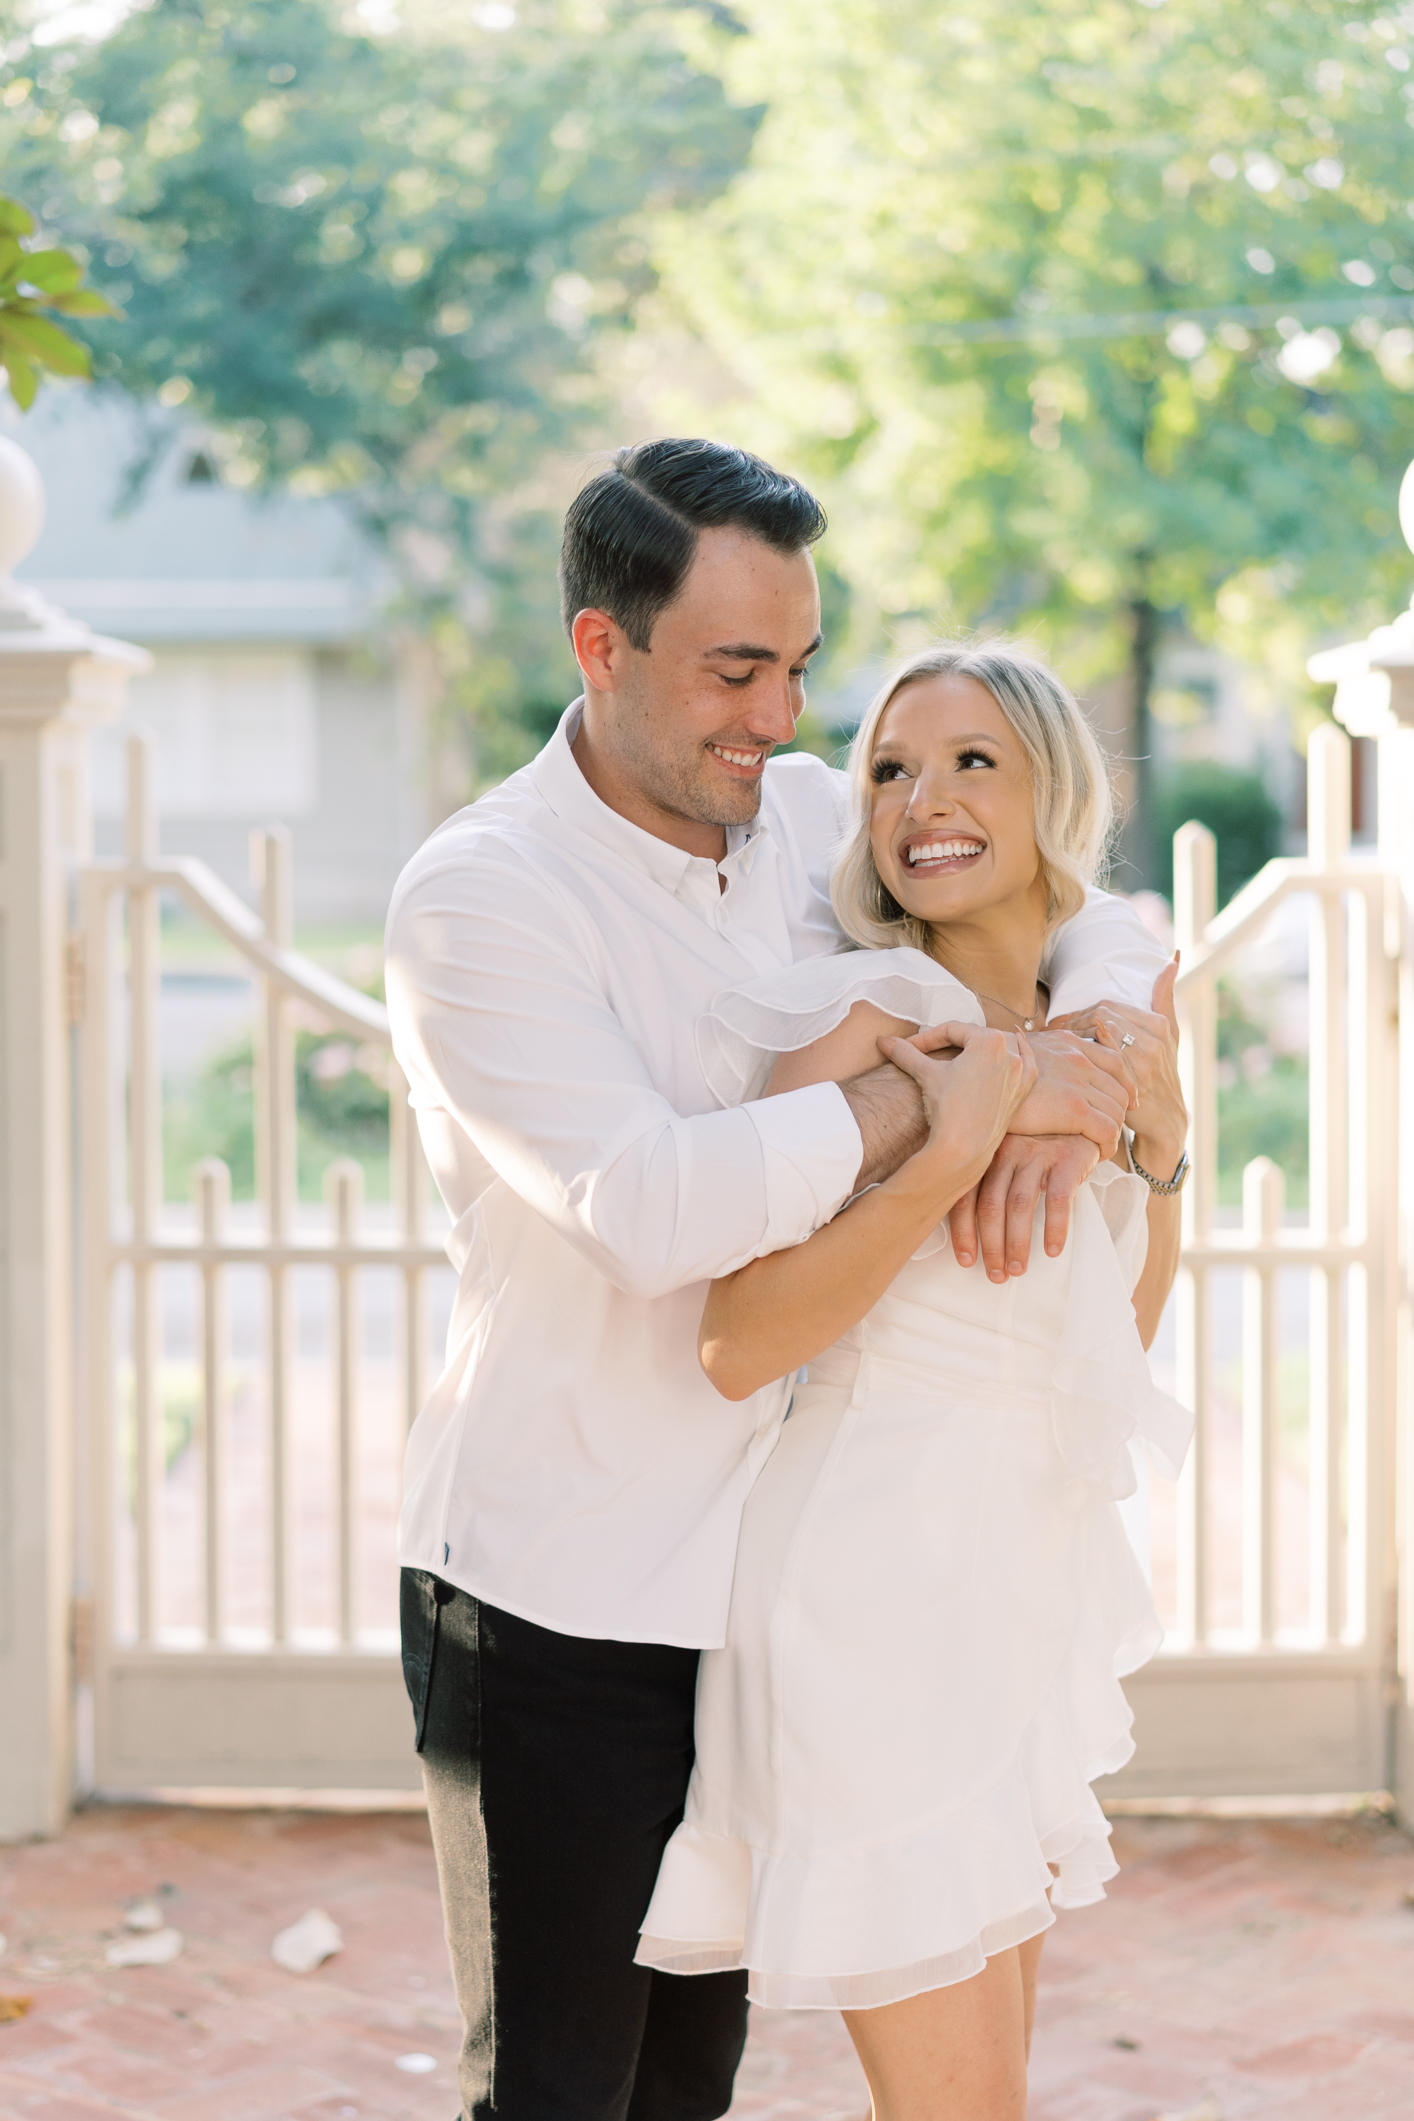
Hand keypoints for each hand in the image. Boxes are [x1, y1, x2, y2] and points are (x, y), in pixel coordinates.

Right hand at [879, 1021, 1036, 1202]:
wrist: (964, 1149)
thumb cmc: (947, 1109)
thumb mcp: (925, 1074)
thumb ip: (905, 1052)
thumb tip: (883, 1040)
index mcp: (989, 1040)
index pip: (952, 1030)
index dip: (927, 1038)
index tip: (911, 1048)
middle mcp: (1010, 1052)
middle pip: (976, 1036)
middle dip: (953, 1042)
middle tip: (931, 1051)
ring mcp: (1020, 1072)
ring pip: (1003, 1046)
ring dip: (985, 1045)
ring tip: (970, 1047)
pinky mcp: (1023, 1090)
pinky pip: (1025, 1064)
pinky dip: (1018, 1054)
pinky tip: (1014, 1049)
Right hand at [910, 1021, 1128, 1153]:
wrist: (956, 1133)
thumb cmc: (944, 1102)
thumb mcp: (935, 1071)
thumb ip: (919, 1053)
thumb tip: (883, 1044)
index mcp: (1031, 1042)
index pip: (1088, 1045)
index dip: (1108, 1061)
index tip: (1119, 1076)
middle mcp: (1057, 1054)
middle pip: (1111, 1069)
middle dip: (1124, 1089)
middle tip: (1131, 1104)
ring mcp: (1066, 1079)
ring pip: (1113, 1097)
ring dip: (1119, 1116)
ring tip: (1117, 1132)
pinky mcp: (1071, 1107)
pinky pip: (1106, 1125)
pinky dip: (1110, 1140)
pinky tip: (1104, 1152)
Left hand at [948, 1133, 1101, 1281]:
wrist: (1081, 1121)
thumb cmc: (1038, 1150)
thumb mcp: (1009, 1159)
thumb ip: (988, 1184)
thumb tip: (969, 1234)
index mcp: (986, 1155)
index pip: (965, 1196)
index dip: (962, 1232)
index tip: (966, 1260)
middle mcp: (1007, 1151)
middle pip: (990, 1205)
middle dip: (991, 1245)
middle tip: (996, 1274)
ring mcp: (1037, 1154)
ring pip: (1020, 1205)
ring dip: (1017, 1243)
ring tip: (1018, 1269)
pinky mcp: (1067, 1160)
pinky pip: (1057, 1199)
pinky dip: (1054, 1228)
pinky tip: (1052, 1249)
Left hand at [1051, 958, 1186, 1172]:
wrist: (1168, 1119)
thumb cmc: (1162, 1072)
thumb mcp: (1170, 1034)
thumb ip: (1165, 996)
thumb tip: (1173, 958)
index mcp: (1159, 1024)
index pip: (1108, 1006)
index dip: (1079, 1013)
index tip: (1061, 1022)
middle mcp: (1153, 1040)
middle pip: (1099, 1017)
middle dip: (1072, 1023)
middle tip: (1051, 1031)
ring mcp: (1143, 1062)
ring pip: (1097, 1036)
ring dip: (1071, 1038)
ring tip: (1054, 1044)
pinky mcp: (1132, 1084)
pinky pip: (1098, 1062)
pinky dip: (1078, 1059)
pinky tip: (1065, 1062)